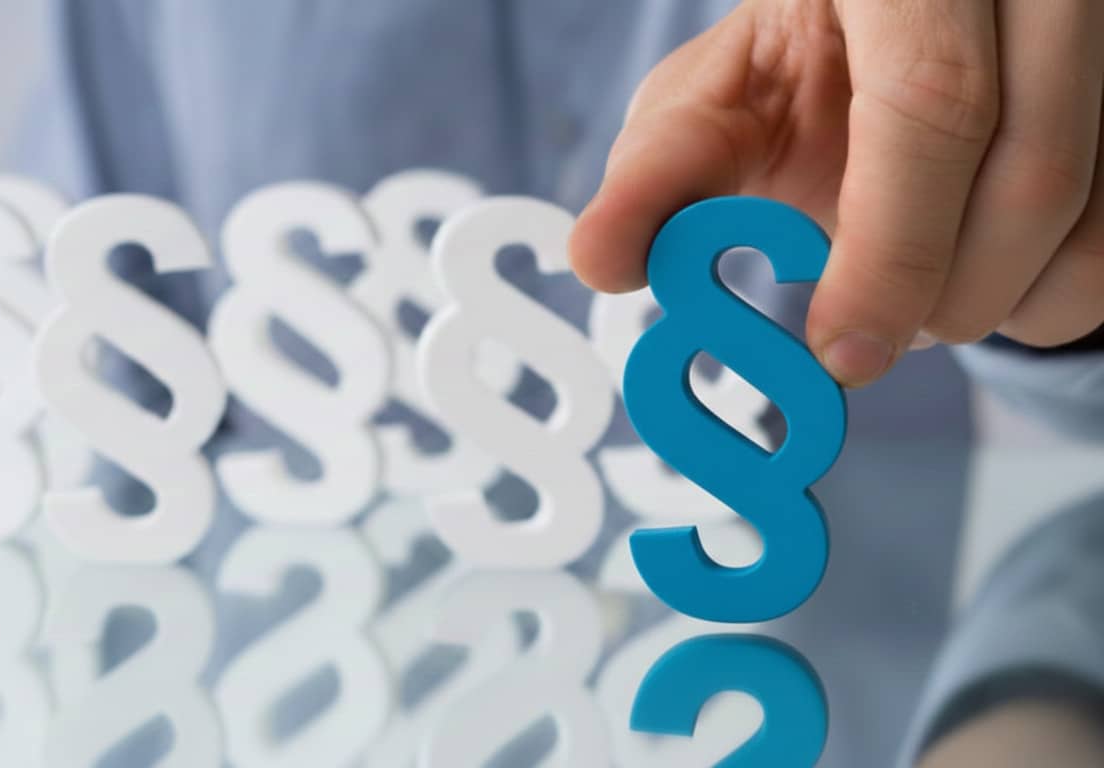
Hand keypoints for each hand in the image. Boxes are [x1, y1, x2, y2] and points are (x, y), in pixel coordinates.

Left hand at [570, 0, 1103, 386]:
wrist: (889, 36)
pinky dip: (1052, 292)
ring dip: (1006, 300)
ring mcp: (1100, 40)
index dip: (892, 247)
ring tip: (917, 290)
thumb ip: (656, 174)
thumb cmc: (791, 72)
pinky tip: (981, 271)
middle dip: (950, 297)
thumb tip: (598, 258)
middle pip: (1036, 170)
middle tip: (870, 339)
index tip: (841, 351)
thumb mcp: (709, 105)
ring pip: (1097, 214)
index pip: (932, 103)